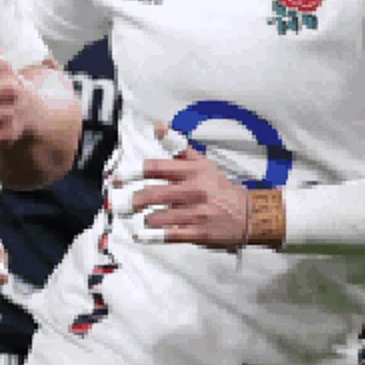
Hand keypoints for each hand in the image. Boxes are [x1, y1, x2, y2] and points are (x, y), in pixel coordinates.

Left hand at [124, 120, 255, 249]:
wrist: (248, 214)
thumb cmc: (220, 188)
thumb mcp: (202, 163)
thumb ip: (178, 146)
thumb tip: (159, 127)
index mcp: (192, 171)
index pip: (156, 168)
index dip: (132, 173)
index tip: (117, 179)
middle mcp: (193, 191)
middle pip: (151, 194)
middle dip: (133, 201)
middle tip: (124, 205)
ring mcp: (195, 213)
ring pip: (157, 217)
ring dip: (146, 218)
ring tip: (147, 217)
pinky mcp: (198, 233)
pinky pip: (168, 235)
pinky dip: (151, 237)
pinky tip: (142, 235)